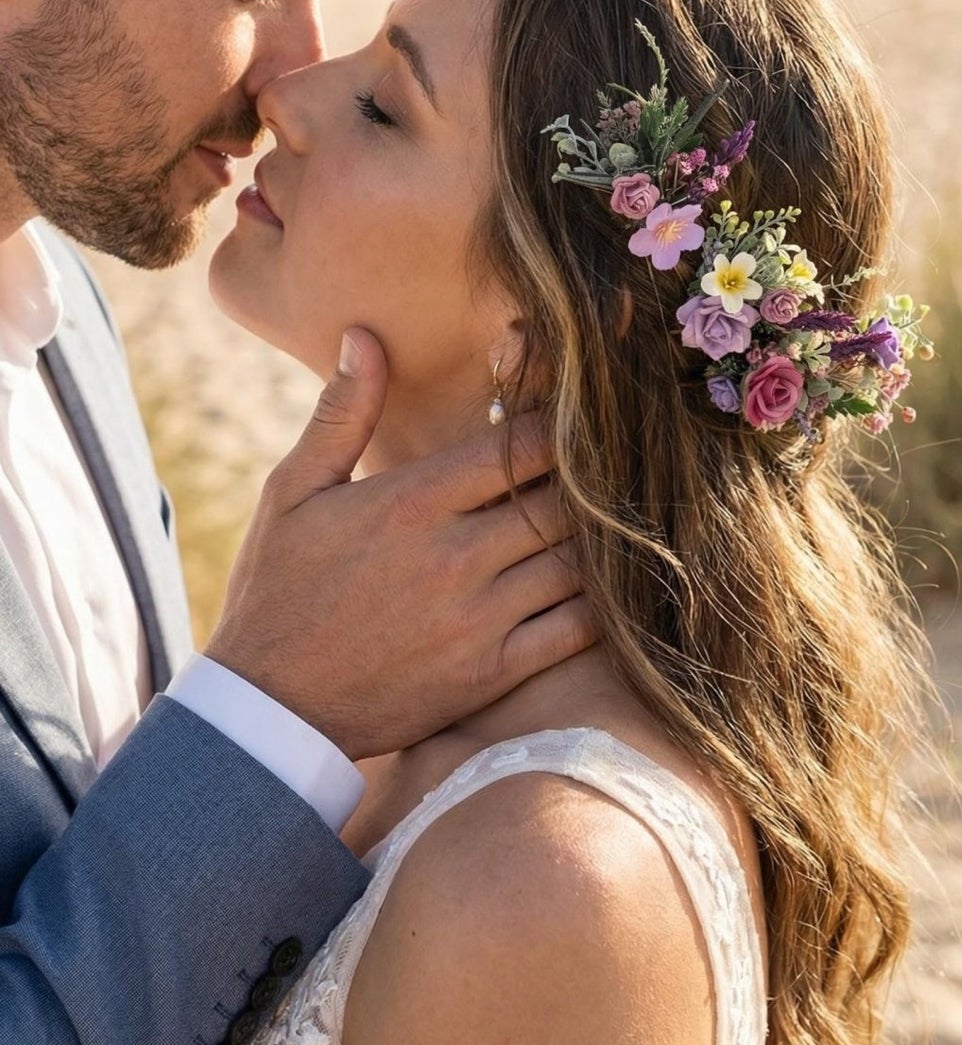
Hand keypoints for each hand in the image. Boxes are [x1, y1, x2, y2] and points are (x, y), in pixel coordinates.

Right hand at [206, 328, 592, 755]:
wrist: (269, 709)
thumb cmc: (277, 589)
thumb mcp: (293, 492)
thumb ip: (342, 413)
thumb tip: (364, 335)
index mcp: (410, 501)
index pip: (518, 446)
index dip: (558, 428)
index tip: (572, 422)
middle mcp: (453, 556)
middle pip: (562, 501)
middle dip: (588, 483)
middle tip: (605, 474)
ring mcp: (477, 619)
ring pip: (578, 563)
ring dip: (597, 543)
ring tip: (608, 526)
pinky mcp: (490, 675)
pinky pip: (574, 631)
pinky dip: (598, 607)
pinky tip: (596, 591)